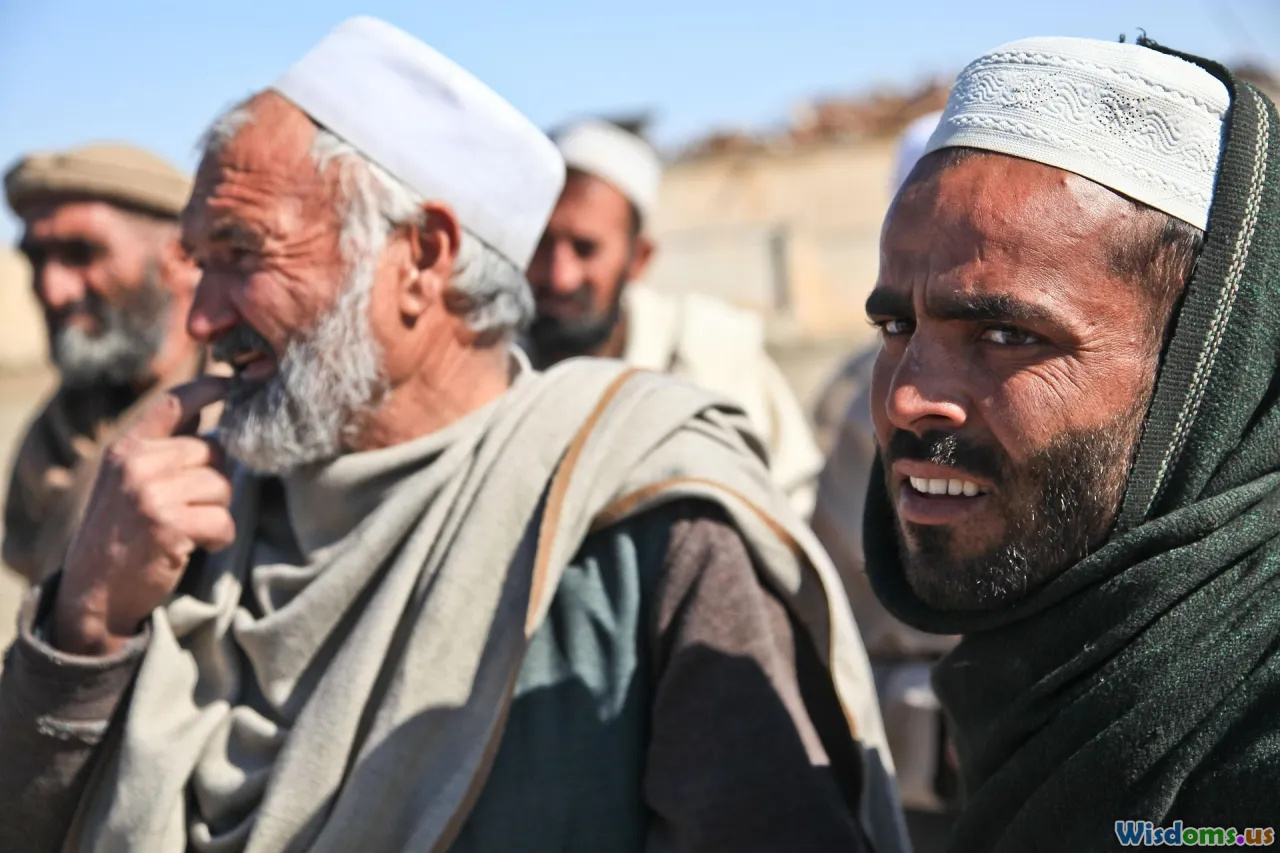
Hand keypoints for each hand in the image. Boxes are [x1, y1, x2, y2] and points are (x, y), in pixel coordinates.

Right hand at [53, 376, 233, 655]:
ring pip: (223, 485)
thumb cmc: (121, 534)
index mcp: (126, 447)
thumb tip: (214, 417)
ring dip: (218, 512)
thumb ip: (165, 448)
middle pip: (215, 450)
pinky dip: (219, 538)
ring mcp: (151, 492)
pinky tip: (196, 546)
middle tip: (192, 507)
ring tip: (189, 528)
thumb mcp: (130, 481)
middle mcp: (137, 463)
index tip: (232, 382)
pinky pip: (223, 520)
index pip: (173, 402)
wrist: (94, 592)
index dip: (209, 387)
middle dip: (215, 480)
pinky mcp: (168, 523)